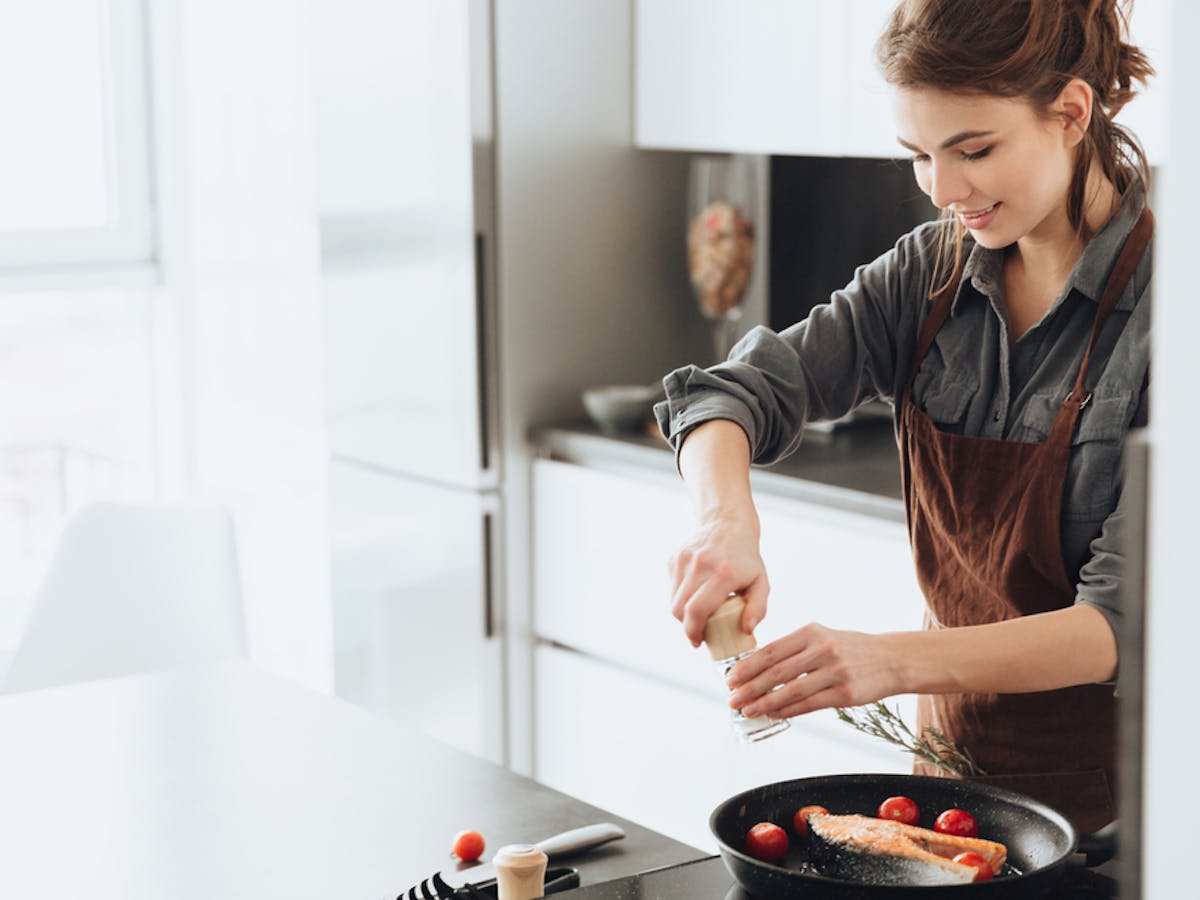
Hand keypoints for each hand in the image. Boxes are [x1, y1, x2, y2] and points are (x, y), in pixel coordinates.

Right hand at [668, 510, 767, 646]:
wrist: (728, 523)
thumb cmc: (746, 558)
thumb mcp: (761, 582)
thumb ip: (758, 608)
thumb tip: (746, 630)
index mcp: (723, 573)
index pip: (697, 610)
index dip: (693, 631)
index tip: (698, 642)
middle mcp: (701, 565)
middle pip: (680, 608)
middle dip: (687, 627)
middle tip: (698, 633)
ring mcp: (685, 560)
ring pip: (674, 600)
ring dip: (683, 613)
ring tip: (699, 613)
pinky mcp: (675, 558)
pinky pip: (673, 587)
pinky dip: (681, 596)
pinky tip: (696, 592)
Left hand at [726, 624, 903, 718]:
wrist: (892, 659)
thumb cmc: (850, 649)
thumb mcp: (822, 636)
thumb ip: (794, 648)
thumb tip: (758, 668)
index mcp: (811, 632)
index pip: (771, 650)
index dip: (747, 666)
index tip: (730, 678)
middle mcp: (822, 649)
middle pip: (777, 671)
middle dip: (750, 687)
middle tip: (732, 699)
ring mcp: (835, 672)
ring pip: (791, 690)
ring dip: (764, 703)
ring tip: (747, 711)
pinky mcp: (845, 693)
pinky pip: (809, 705)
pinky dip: (787, 711)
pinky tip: (773, 715)